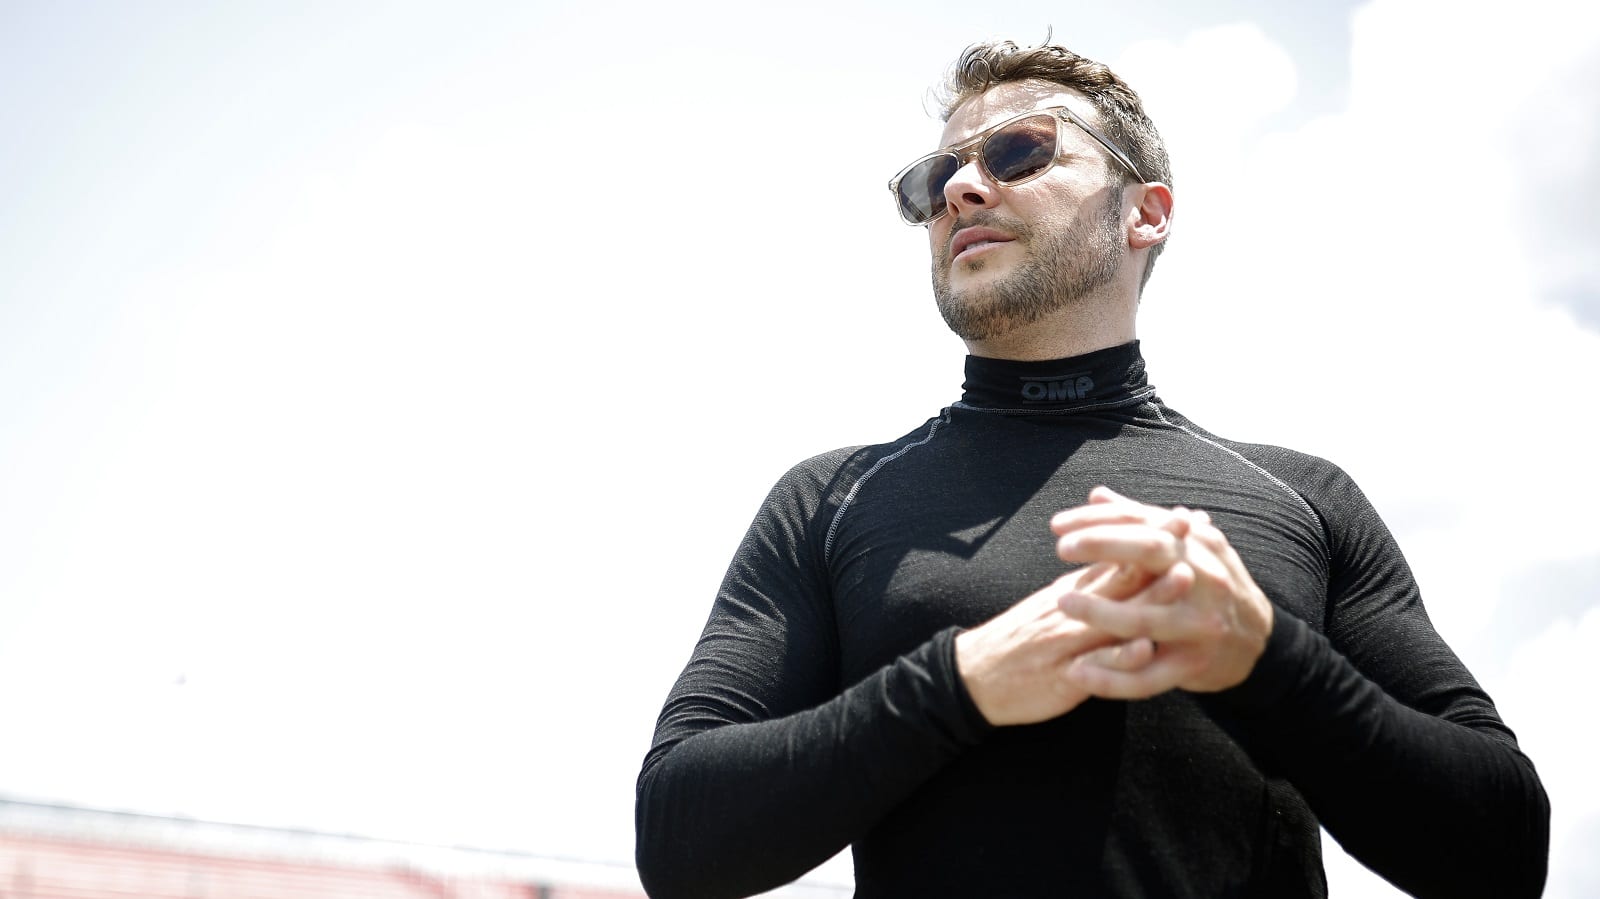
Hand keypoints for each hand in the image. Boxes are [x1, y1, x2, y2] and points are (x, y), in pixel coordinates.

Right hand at [954, 508, 1190, 726]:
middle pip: (1122, 576)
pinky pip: (1095, 667)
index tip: (1181, 516)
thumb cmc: (1021, 639)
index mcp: (1072, 591)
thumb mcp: (1053, 602)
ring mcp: (1069, 641)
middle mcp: (1073, 608)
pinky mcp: (1063, 677)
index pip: (1115, 556)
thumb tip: (1121, 558)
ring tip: (1183, 578)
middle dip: (1159, 551)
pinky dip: (1120, 657)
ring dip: (1150, 596)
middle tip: (1189, 527)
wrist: (976, 676)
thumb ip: (1088, 582)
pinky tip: (1144, 650)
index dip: (1149, 535)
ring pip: (1115, 615)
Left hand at [1051, 487, 1274, 697]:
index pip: (1143, 522)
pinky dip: (1111, 678)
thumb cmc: (1207, 585)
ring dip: (1101, 612)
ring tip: (1061, 602)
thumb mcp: (1187, 546)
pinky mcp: (1193, 665)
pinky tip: (1078, 672)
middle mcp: (1202, 579)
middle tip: (1062, 549)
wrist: (1258, 641)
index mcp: (1196, 544)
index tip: (1058, 525)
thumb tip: (1096, 494)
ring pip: (1146, 618)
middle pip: (1151, 554)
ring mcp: (1199, 625)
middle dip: (1103, 546)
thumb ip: (1139, 522)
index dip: (1099, 520)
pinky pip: (1147, 677)